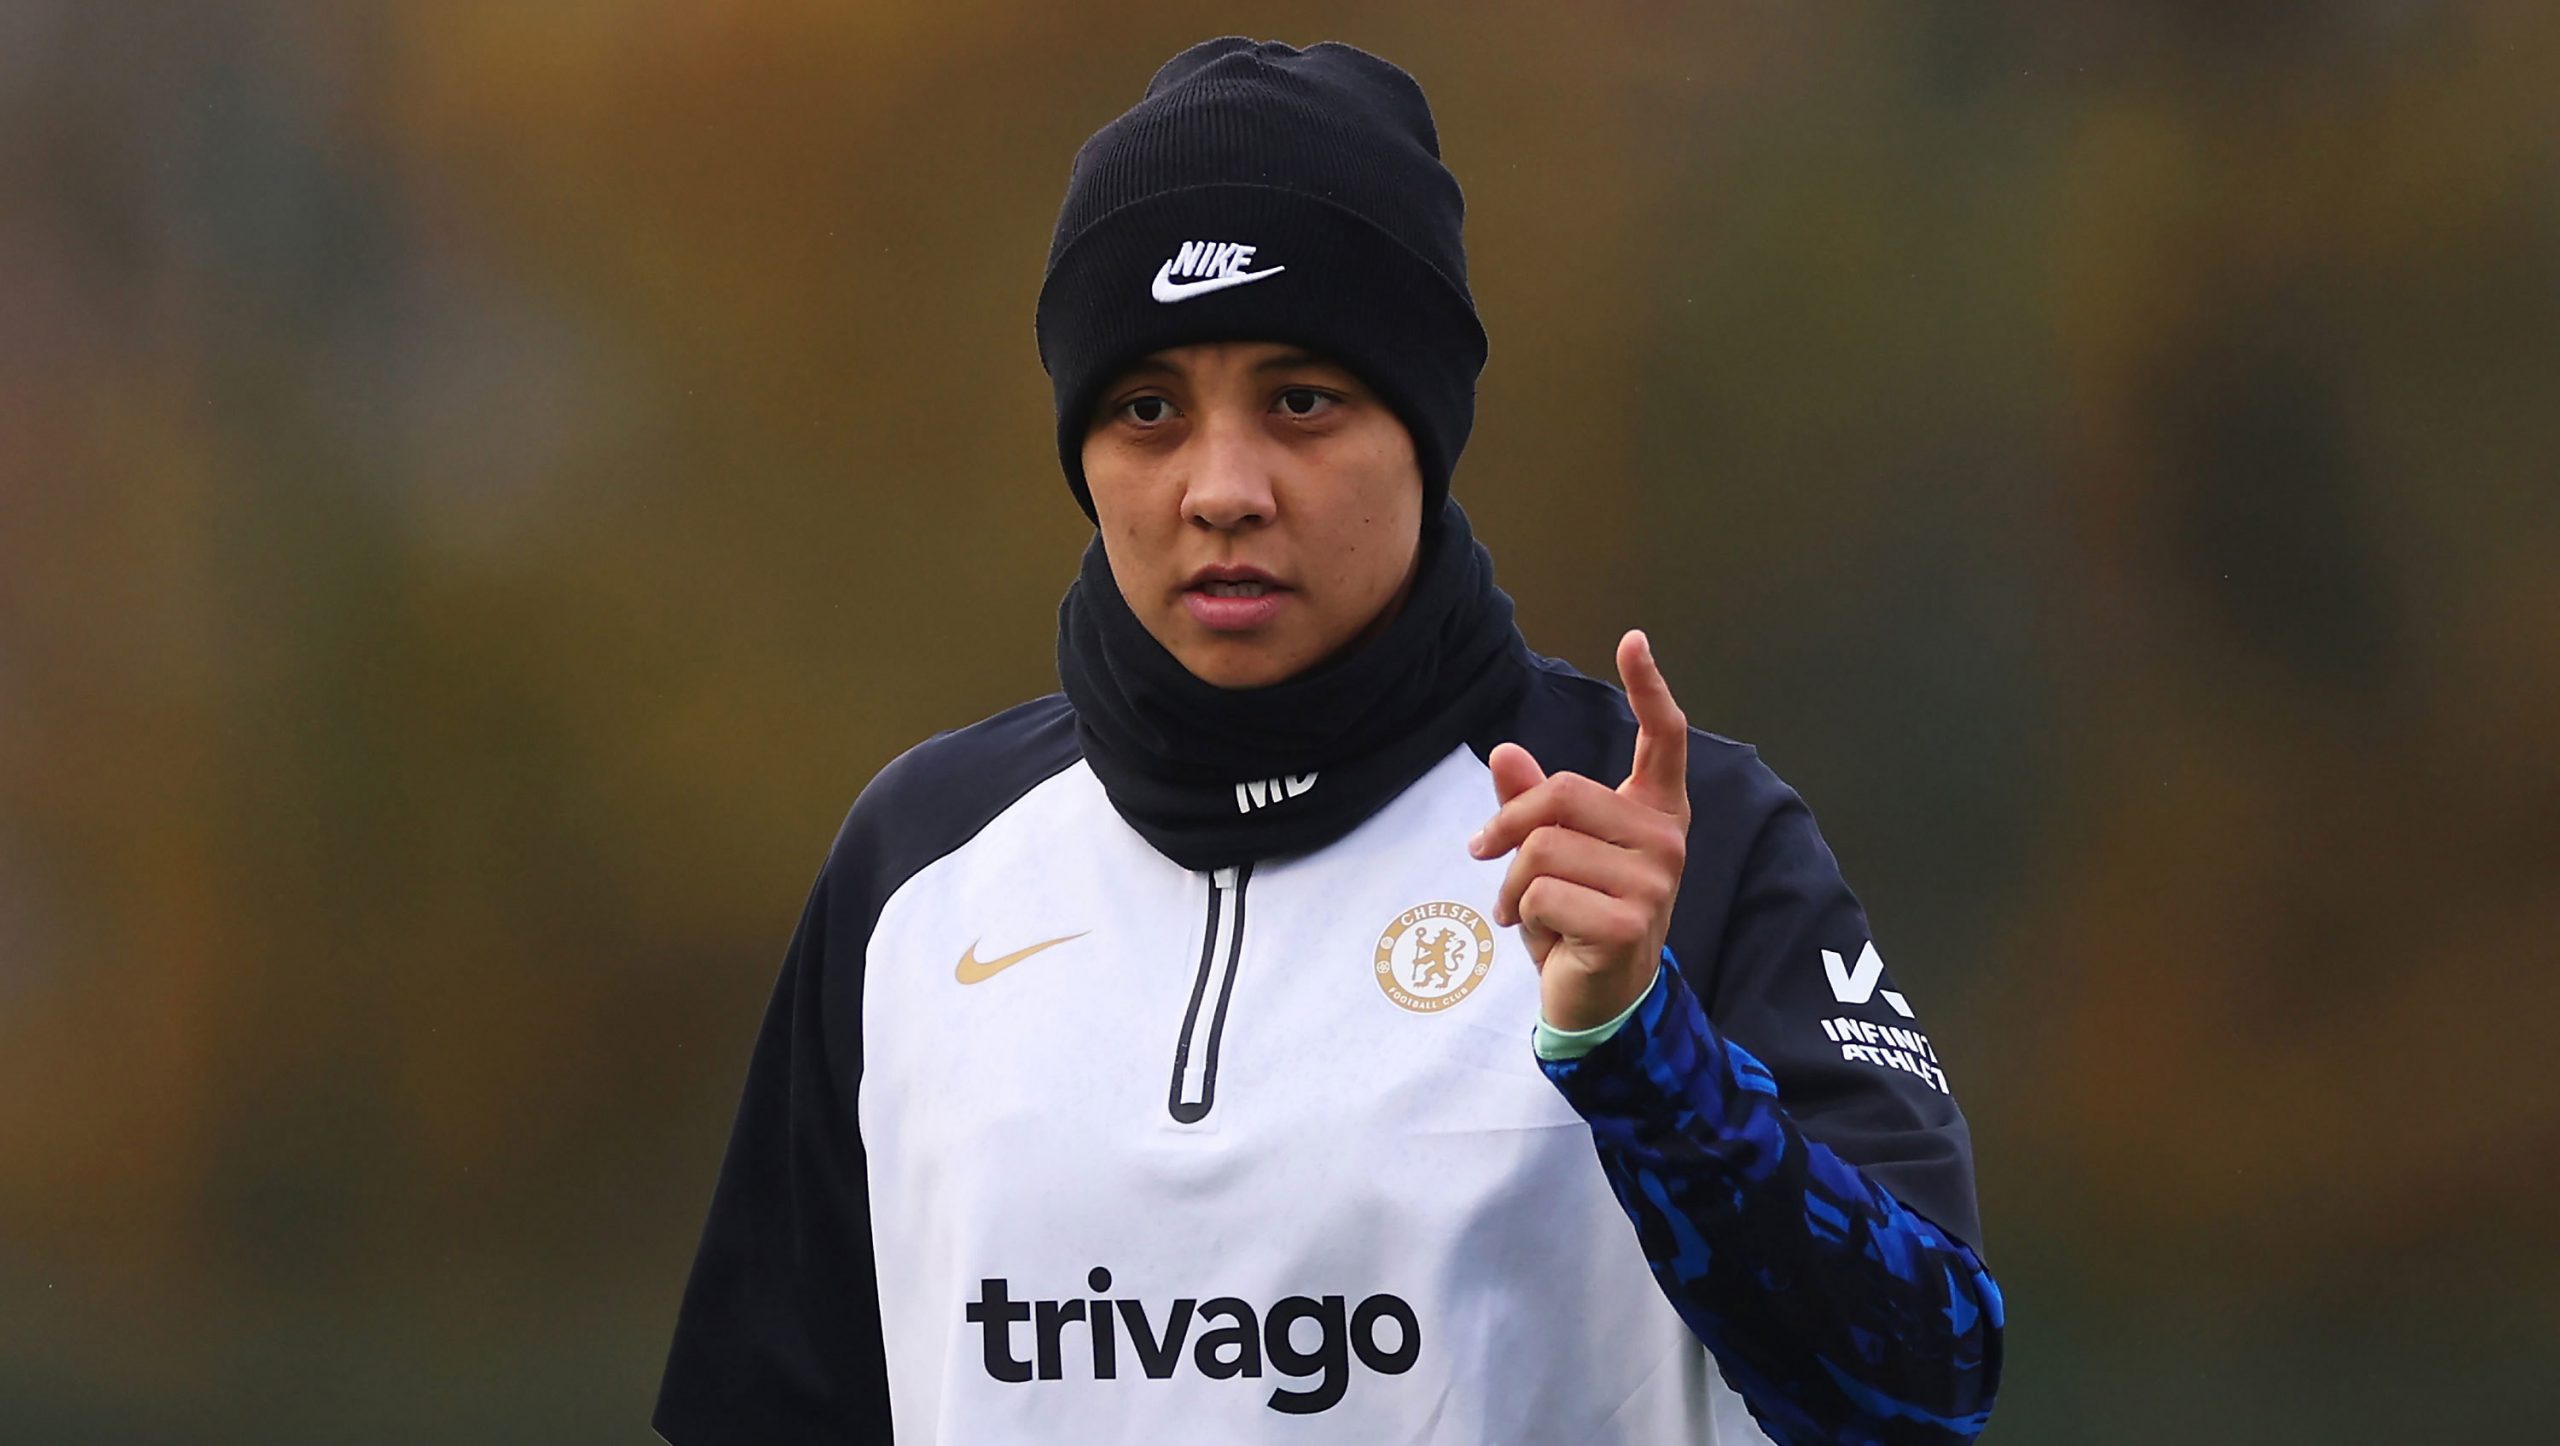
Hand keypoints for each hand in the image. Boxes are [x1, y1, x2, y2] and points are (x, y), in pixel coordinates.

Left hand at [1467, 629, 1690, 1031]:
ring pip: (1543, 847)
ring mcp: (1655, 881)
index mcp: (1654, 813)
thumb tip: (1504, 751)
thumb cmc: (1576, 919)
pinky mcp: (1631, 921)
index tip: (1633, 640)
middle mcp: (1665, 840)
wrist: (1597, 1000)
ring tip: (1524, 910)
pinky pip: (1540, 892)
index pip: (1663, 739)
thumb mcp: (1549, 855)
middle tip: (1484, 854)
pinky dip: (1521, 915)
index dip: (1649, 688)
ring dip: (1512, 883)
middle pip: (1563, 794)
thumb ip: (1531, 804)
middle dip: (1509, 827)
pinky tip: (1543, 937)